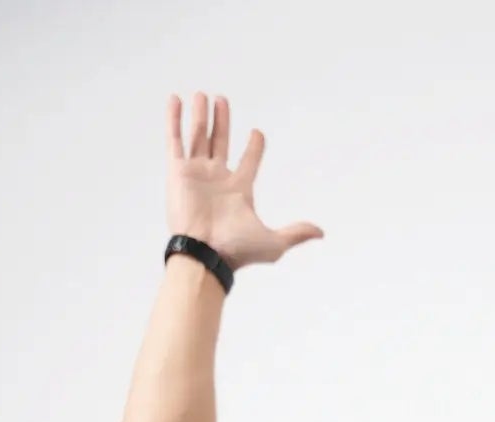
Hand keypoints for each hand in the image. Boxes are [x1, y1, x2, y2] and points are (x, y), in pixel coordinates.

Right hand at [166, 92, 322, 271]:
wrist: (206, 253)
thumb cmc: (237, 250)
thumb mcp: (273, 242)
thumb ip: (295, 233)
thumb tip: (320, 232)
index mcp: (238, 189)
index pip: (249, 161)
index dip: (255, 146)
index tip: (258, 133)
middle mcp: (217, 178)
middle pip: (220, 141)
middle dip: (221, 121)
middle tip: (222, 101)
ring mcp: (196, 173)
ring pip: (198, 136)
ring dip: (200, 115)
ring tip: (203, 95)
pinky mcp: (177, 171)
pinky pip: (175, 140)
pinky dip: (174, 119)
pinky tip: (176, 101)